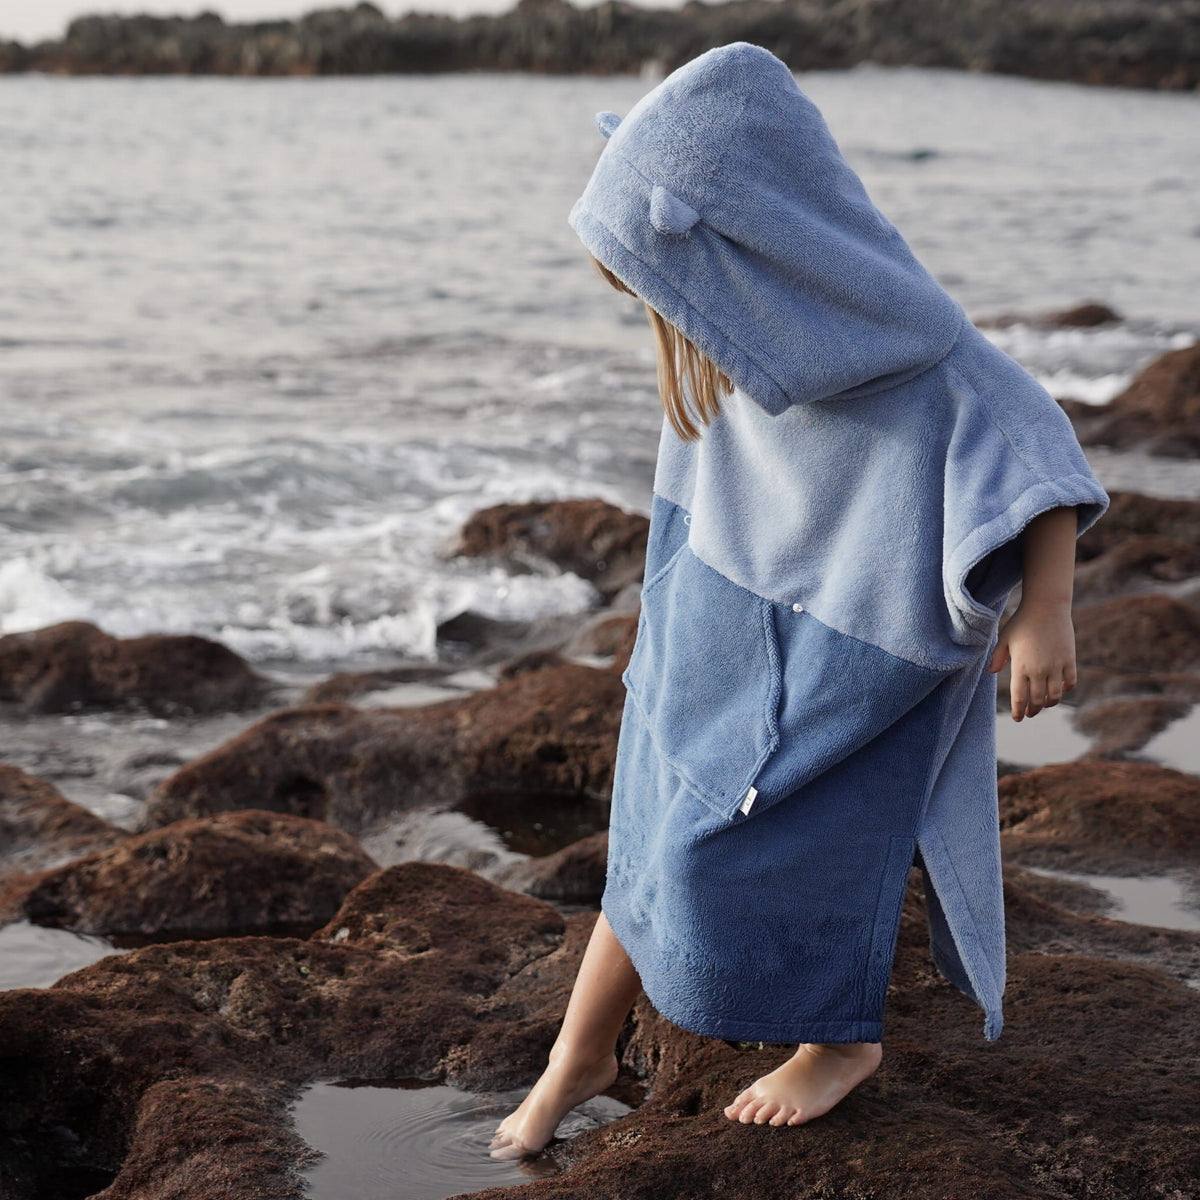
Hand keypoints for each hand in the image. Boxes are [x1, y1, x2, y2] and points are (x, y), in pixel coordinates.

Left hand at [987, 600, 1076, 720]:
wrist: (1046, 607)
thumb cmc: (1022, 622)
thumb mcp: (1005, 639)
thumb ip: (997, 657)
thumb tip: (990, 672)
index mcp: (1020, 667)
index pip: (1019, 697)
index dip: (1019, 711)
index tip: (1018, 718)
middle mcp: (1039, 670)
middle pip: (1038, 700)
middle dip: (1033, 710)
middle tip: (1030, 714)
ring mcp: (1056, 666)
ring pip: (1055, 695)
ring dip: (1049, 703)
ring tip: (1044, 704)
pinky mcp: (1069, 660)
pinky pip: (1070, 682)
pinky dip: (1065, 689)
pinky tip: (1060, 690)